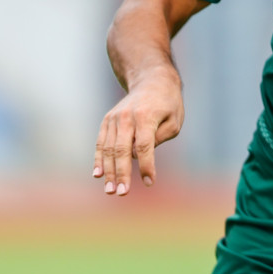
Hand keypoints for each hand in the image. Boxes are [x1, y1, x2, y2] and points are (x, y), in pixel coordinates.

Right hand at [93, 70, 183, 195]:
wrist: (151, 81)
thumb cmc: (168, 104)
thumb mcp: (174, 121)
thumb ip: (159, 139)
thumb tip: (139, 157)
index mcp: (146, 117)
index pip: (145, 146)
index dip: (147, 166)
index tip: (150, 182)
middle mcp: (127, 117)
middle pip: (122, 150)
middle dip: (122, 173)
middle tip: (122, 193)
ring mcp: (114, 119)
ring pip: (108, 149)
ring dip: (109, 171)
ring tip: (110, 190)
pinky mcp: (107, 121)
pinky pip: (100, 142)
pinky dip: (99, 159)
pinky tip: (98, 174)